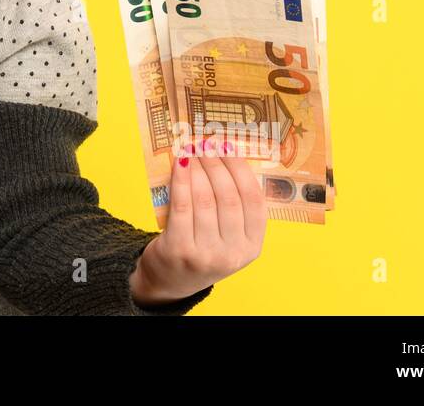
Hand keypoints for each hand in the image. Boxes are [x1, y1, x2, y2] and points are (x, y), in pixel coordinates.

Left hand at [129, 136, 267, 305]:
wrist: (169, 280)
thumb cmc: (201, 248)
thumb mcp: (226, 236)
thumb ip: (232, 208)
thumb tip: (226, 155)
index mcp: (252, 247)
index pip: (254, 200)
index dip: (241, 169)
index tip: (229, 146)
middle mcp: (233, 253)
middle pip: (229, 197)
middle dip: (217, 164)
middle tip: (206, 143)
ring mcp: (206, 254)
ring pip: (205, 199)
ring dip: (198, 168)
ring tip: (191, 149)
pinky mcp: (180, 249)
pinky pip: (182, 205)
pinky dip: (181, 180)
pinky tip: (178, 163)